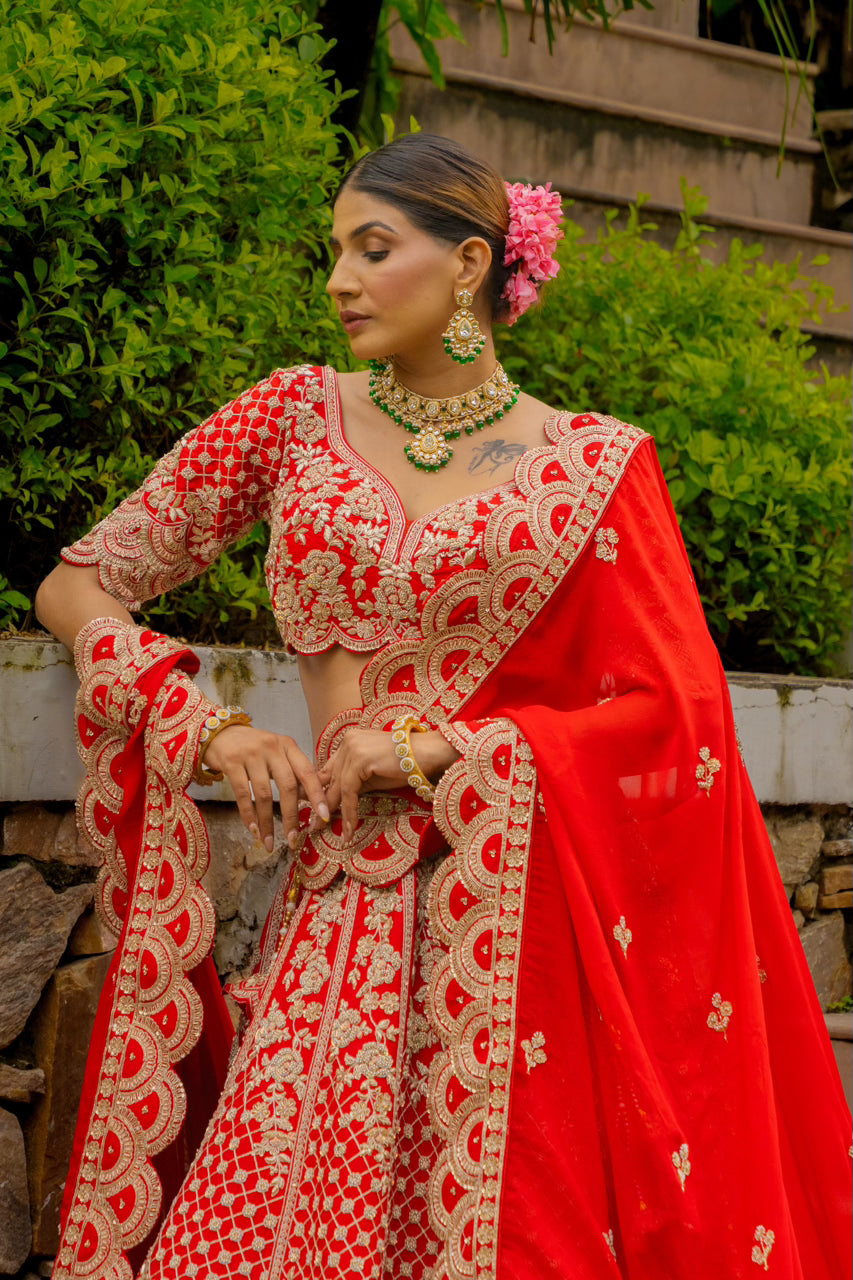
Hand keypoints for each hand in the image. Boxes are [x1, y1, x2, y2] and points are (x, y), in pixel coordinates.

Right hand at [201, 725, 328, 852]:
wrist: (220, 733)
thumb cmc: (253, 747)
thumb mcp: (276, 753)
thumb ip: (292, 772)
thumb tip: (310, 800)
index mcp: (288, 745)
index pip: (307, 771)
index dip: (317, 795)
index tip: (324, 816)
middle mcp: (272, 747)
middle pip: (287, 785)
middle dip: (292, 816)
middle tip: (293, 839)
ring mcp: (251, 754)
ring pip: (264, 794)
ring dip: (267, 822)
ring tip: (268, 842)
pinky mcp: (231, 762)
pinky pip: (243, 794)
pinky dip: (248, 815)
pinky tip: (253, 830)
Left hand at [318, 728, 459, 841]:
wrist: (429, 754)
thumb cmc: (407, 765)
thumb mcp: (374, 776)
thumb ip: (355, 784)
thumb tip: (336, 802)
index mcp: (350, 741)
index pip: (329, 770)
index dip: (321, 792)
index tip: (316, 811)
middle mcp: (348, 741)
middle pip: (331, 779)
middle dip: (322, 804)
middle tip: (314, 826)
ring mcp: (353, 748)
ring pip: (338, 787)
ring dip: (335, 812)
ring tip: (329, 831)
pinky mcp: (360, 760)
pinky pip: (349, 791)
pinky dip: (349, 812)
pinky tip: (349, 828)